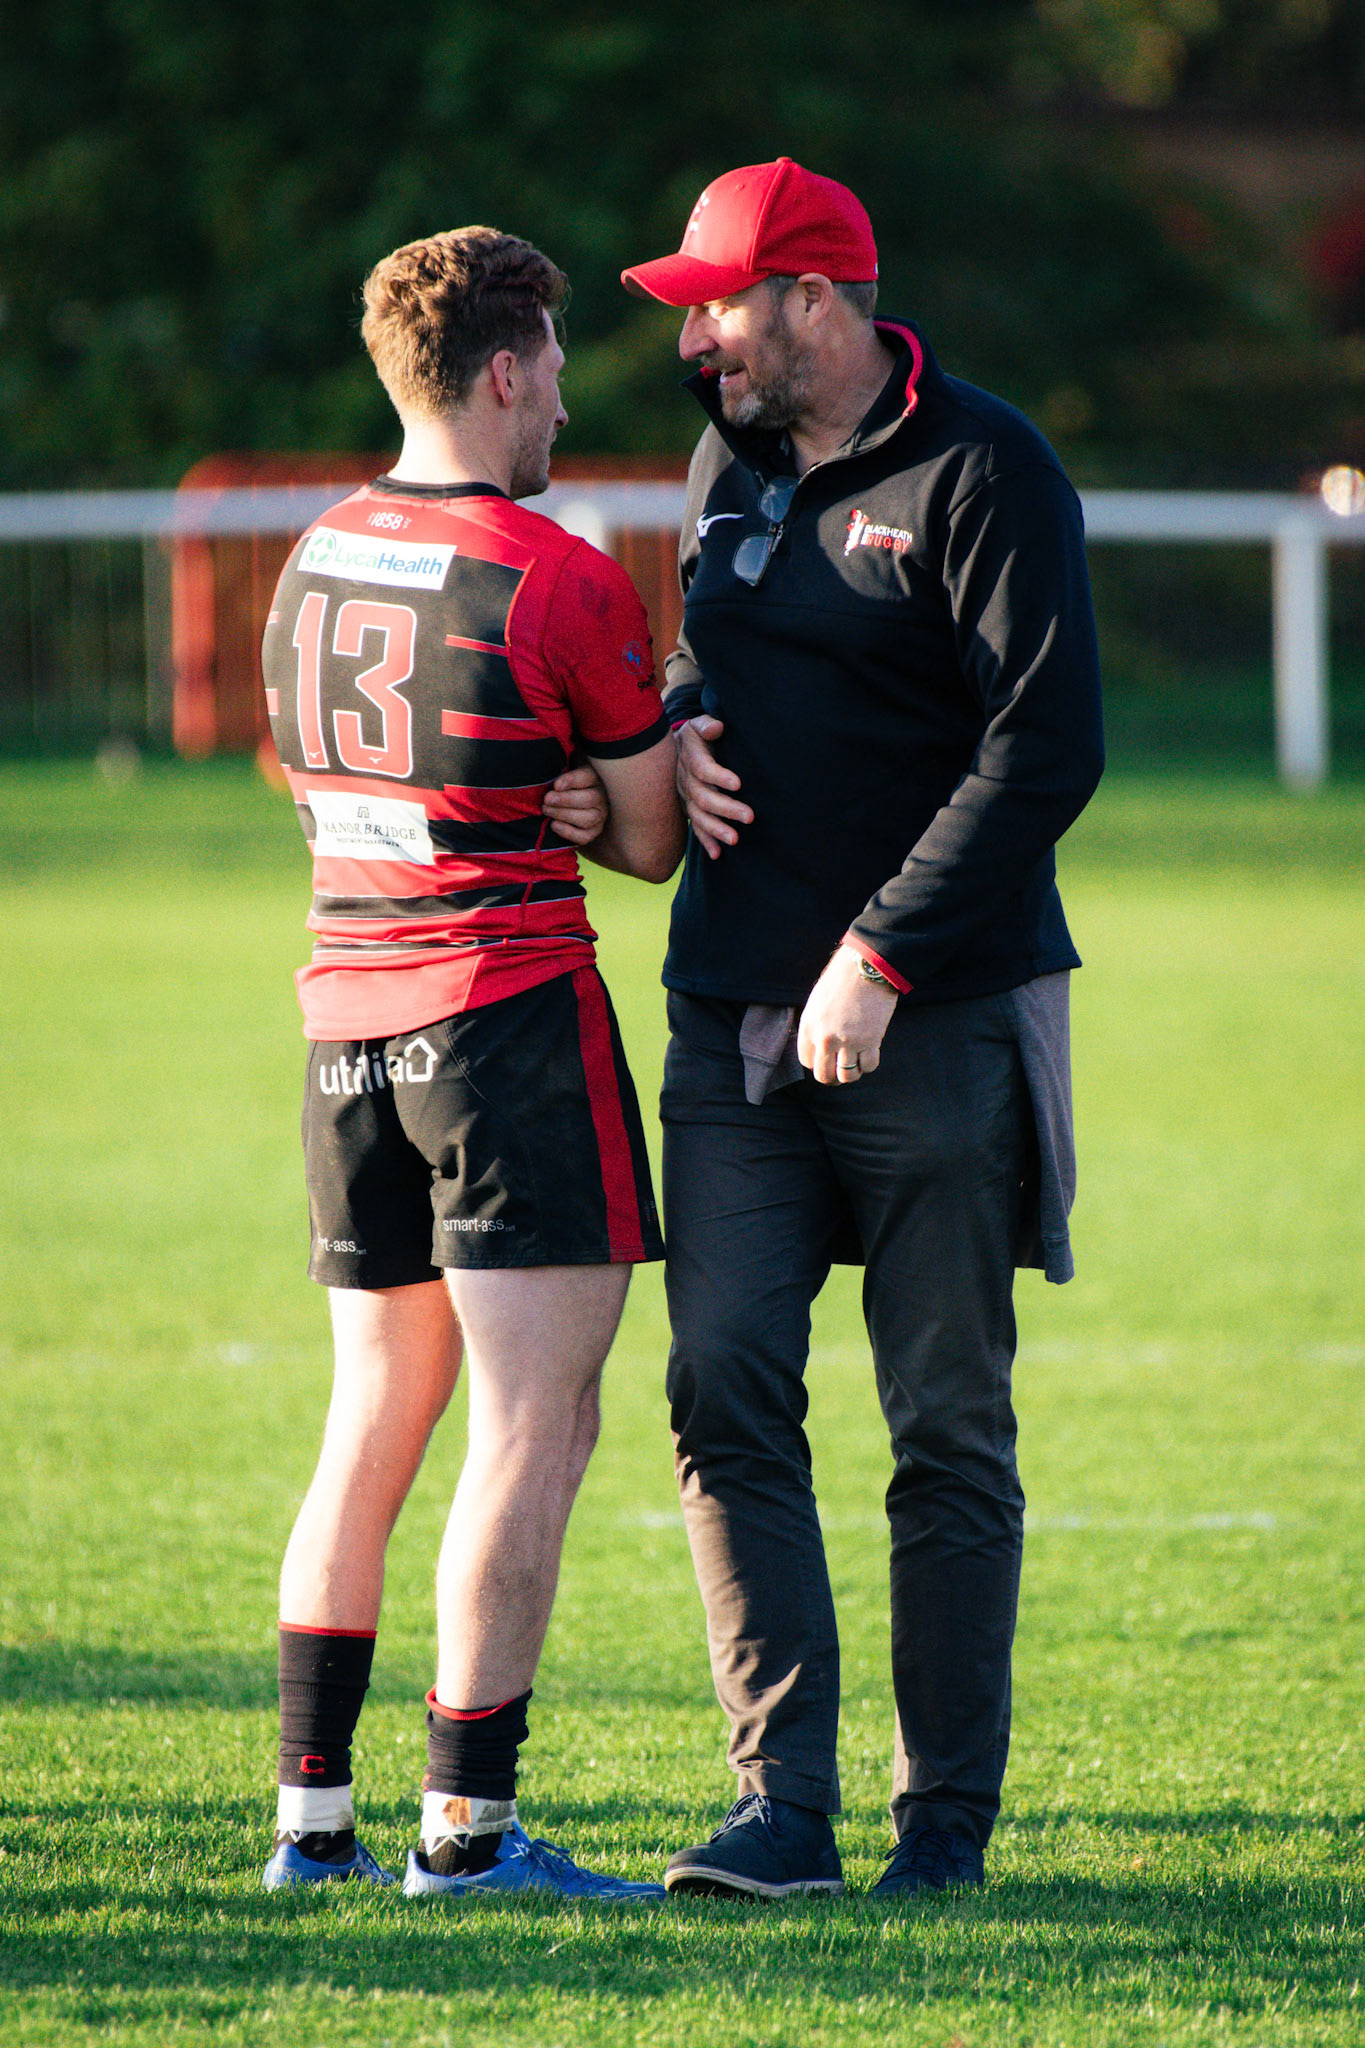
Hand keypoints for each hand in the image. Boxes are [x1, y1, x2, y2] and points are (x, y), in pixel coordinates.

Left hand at [542, 762, 607, 844]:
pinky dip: (568, 833)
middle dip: (565, 801)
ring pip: (588, 818)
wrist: (569, 797)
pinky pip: (585, 837)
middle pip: (589, 799)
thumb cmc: (564, 779)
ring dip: (564, 815)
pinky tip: (554, 825)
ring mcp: (600, 815)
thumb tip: (549, 748)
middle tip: (546, 800)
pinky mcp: (594, 831)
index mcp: (595, 776)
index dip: (572, 781)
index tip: (556, 785)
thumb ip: (561, 759)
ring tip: (546, 810)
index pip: (587, 777)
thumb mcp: (566, 764)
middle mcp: (602, 796)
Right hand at [675, 715, 752, 859]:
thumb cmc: (696, 736)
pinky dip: (706, 841)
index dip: (718, 777)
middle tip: (749, 817)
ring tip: (735, 840)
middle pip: (703, 797)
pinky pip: (695, 827)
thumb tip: (717, 728)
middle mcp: (686, 780)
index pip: (702, 769)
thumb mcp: (698, 724)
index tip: (738, 784)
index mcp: (690, 758)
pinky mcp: (689, 808)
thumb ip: (707, 725)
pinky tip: (718, 854)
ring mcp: (686, 797)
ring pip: (698, 816)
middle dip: (726, 808)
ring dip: (716, 829)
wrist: (673, 749)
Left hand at [797, 946, 897, 1086]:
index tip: (826, 1060)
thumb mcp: (817, 1001)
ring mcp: (848, 1041)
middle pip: (824, 1075)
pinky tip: (869, 1055)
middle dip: (832, 1077)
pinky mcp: (870, 1040)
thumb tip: (818, 1047)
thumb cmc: (841, 979)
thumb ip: (815, 1026)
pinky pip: (869, 1066)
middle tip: (839, 1072)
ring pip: (847, 1076)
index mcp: (809, 1026)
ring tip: (855, 1064)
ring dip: (851, 1074)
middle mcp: (825, 1038)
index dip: (817, 1063)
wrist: (866, 966)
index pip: (806, 1061)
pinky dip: (869, 1064)